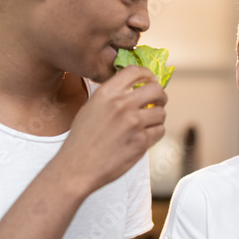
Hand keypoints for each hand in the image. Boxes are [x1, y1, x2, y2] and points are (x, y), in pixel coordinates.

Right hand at [61, 66, 165, 191]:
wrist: (77, 167)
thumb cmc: (82, 139)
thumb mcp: (91, 108)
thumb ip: (112, 97)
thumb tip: (135, 89)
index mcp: (107, 93)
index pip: (135, 71)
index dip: (147, 74)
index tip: (151, 80)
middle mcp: (121, 105)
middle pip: (156, 90)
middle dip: (160, 96)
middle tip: (158, 102)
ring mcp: (133, 123)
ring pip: (161, 113)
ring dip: (157, 118)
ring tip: (148, 124)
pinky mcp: (141, 141)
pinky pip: (159, 131)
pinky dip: (155, 133)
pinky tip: (144, 137)